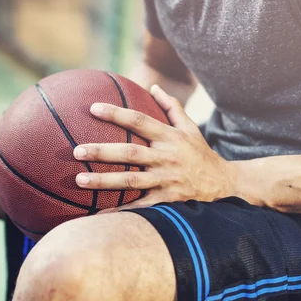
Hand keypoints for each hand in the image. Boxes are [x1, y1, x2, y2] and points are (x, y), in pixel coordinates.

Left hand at [73, 85, 235, 211]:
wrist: (224, 184)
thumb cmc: (200, 153)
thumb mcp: (191, 128)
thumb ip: (172, 107)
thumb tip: (153, 87)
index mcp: (169, 137)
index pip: (139, 121)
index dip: (116, 114)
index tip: (92, 108)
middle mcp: (166, 158)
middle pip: (130, 153)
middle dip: (101, 151)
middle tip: (76, 151)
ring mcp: (166, 180)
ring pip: (131, 181)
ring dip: (104, 182)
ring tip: (79, 181)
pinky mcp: (167, 200)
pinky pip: (140, 207)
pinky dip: (120, 211)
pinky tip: (98, 213)